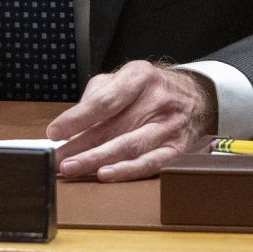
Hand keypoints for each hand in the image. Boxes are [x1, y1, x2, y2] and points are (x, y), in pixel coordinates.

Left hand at [46, 60, 216, 181]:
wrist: (198, 96)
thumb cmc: (151, 88)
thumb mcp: (126, 77)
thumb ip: (98, 95)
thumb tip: (71, 123)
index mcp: (140, 76)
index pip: (104, 101)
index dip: (77, 118)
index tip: (54, 132)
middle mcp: (157, 100)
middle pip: (113, 127)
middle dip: (80, 146)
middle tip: (56, 158)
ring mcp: (169, 125)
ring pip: (129, 147)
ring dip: (96, 160)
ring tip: (72, 168)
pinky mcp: (177, 147)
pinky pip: (149, 163)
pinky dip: (126, 171)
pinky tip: (104, 175)